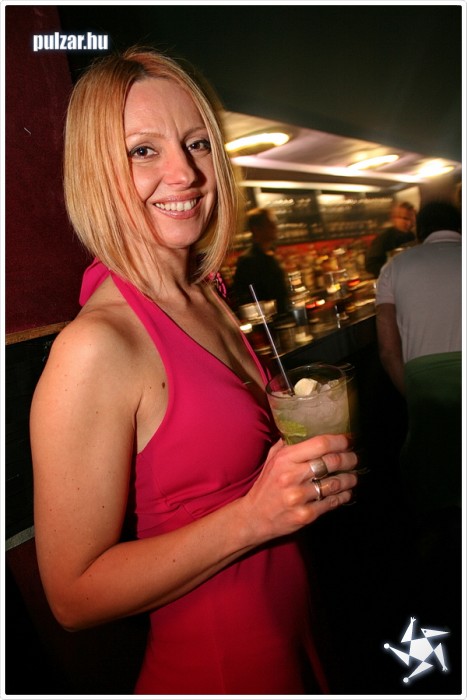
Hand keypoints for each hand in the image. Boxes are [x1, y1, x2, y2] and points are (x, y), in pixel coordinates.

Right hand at [241, 434, 357, 544]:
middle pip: (332, 462)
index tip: (349, 440)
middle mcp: (291, 476)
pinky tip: (346, 493)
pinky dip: (343, 496)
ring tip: (353, 476)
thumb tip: (309, 428)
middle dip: (350, 458)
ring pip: (336, 483)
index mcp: (285, 459)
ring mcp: (299, 497)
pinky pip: (332, 502)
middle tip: (355, 458)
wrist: (255, 517)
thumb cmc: (266, 485)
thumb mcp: (272, 460)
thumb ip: (289, 444)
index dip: (340, 441)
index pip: (320, 444)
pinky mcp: (305, 515)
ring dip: (350, 479)